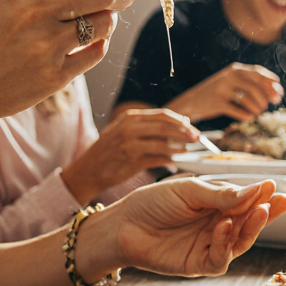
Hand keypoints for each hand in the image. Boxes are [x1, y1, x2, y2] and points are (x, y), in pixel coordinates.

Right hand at [62, 108, 199, 202]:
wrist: (88, 170)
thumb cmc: (109, 151)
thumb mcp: (123, 131)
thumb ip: (146, 127)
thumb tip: (177, 126)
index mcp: (129, 118)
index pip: (162, 115)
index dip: (180, 120)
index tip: (191, 126)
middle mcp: (129, 128)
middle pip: (166, 126)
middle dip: (185, 132)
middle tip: (197, 138)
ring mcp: (130, 144)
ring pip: (163, 143)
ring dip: (179, 147)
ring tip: (188, 150)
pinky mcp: (131, 161)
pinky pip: (157, 159)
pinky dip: (169, 160)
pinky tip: (175, 162)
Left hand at [77, 178, 285, 279]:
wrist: (122, 225)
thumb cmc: (152, 203)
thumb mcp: (189, 191)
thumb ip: (221, 195)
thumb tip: (256, 190)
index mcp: (216, 205)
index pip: (246, 201)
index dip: (261, 195)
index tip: (274, 186)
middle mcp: (217, 226)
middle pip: (249, 223)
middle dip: (266, 212)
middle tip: (280, 201)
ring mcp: (209, 246)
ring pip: (240, 242)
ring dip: (251, 227)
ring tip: (258, 211)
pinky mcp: (198, 265)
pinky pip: (220, 259)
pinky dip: (224, 244)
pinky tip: (223, 226)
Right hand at [167, 63, 283, 122]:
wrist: (193, 100)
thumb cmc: (219, 92)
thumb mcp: (234, 82)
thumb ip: (253, 84)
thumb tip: (278, 92)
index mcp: (235, 69)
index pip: (259, 73)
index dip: (272, 84)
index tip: (278, 95)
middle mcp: (229, 77)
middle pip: (255, 86)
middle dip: (266, 98)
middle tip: (268, 106)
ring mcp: (222, 89)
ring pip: (247, 99)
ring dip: (257, 108)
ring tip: (258, 112)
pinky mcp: (217, 103)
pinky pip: (237, 110)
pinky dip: (246, 115)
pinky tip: (249, 117)